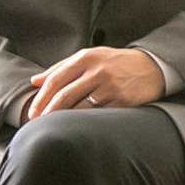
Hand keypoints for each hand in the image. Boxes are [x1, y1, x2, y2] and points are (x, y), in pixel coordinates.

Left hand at [26, 47, 167, 116]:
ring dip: (63, 120)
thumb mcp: (90, 56)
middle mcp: (97, 71)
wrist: (151, 67)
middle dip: (47, 112)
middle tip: (38, 123)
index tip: (33, 111)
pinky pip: (98, 115)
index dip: (41, 97)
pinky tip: (76, 128)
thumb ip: (62, 67)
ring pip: (79, 108)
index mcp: (86, 58)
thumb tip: (35, 81)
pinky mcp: (122, 101)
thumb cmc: (116, 62)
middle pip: (64, 95)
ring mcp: (110, 87)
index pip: (56, 79)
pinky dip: (84, 123)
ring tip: (54, 127)